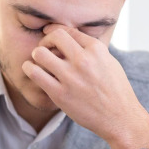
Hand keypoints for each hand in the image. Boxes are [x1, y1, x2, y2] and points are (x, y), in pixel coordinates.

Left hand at [20, 25, 148, 148]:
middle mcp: (83, 60)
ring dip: (36, 55)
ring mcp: (71, 77)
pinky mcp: (60, 94)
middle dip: (46, 40)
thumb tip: (73, 39)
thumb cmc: (116, 91)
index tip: (48, 33)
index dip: (55, 30)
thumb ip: (92, 50)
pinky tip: (31, 70)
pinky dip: (29, 69)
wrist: (119, 118)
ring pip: (40, 54)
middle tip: (44, 49)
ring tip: (38, 61)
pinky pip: (35, 74)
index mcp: (96, 49)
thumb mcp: (110, 62)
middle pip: (54, 37)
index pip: (69, 31)